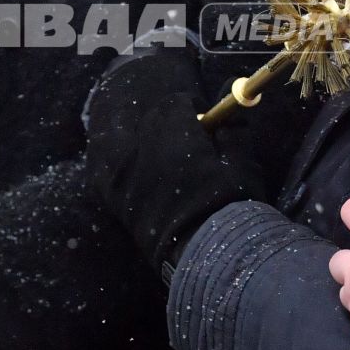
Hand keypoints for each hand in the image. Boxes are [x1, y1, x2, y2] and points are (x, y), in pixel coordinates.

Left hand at [83, 46, 263, 268]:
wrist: (207, 256)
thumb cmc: (230, 207)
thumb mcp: (243, 163)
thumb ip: (232, 126)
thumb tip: (229, 93)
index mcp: (173, 132)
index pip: (175, 103)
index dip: (192, 107)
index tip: (205, 119)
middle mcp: (141, 147)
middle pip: (150, 120)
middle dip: (169, 123)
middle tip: (189, 139)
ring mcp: (123, 174)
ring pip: (123, 141)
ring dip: (139, 140)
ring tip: (157, 153)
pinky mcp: (115, 199)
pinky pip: (106, 171)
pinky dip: (116, 165)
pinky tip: (129, 170)